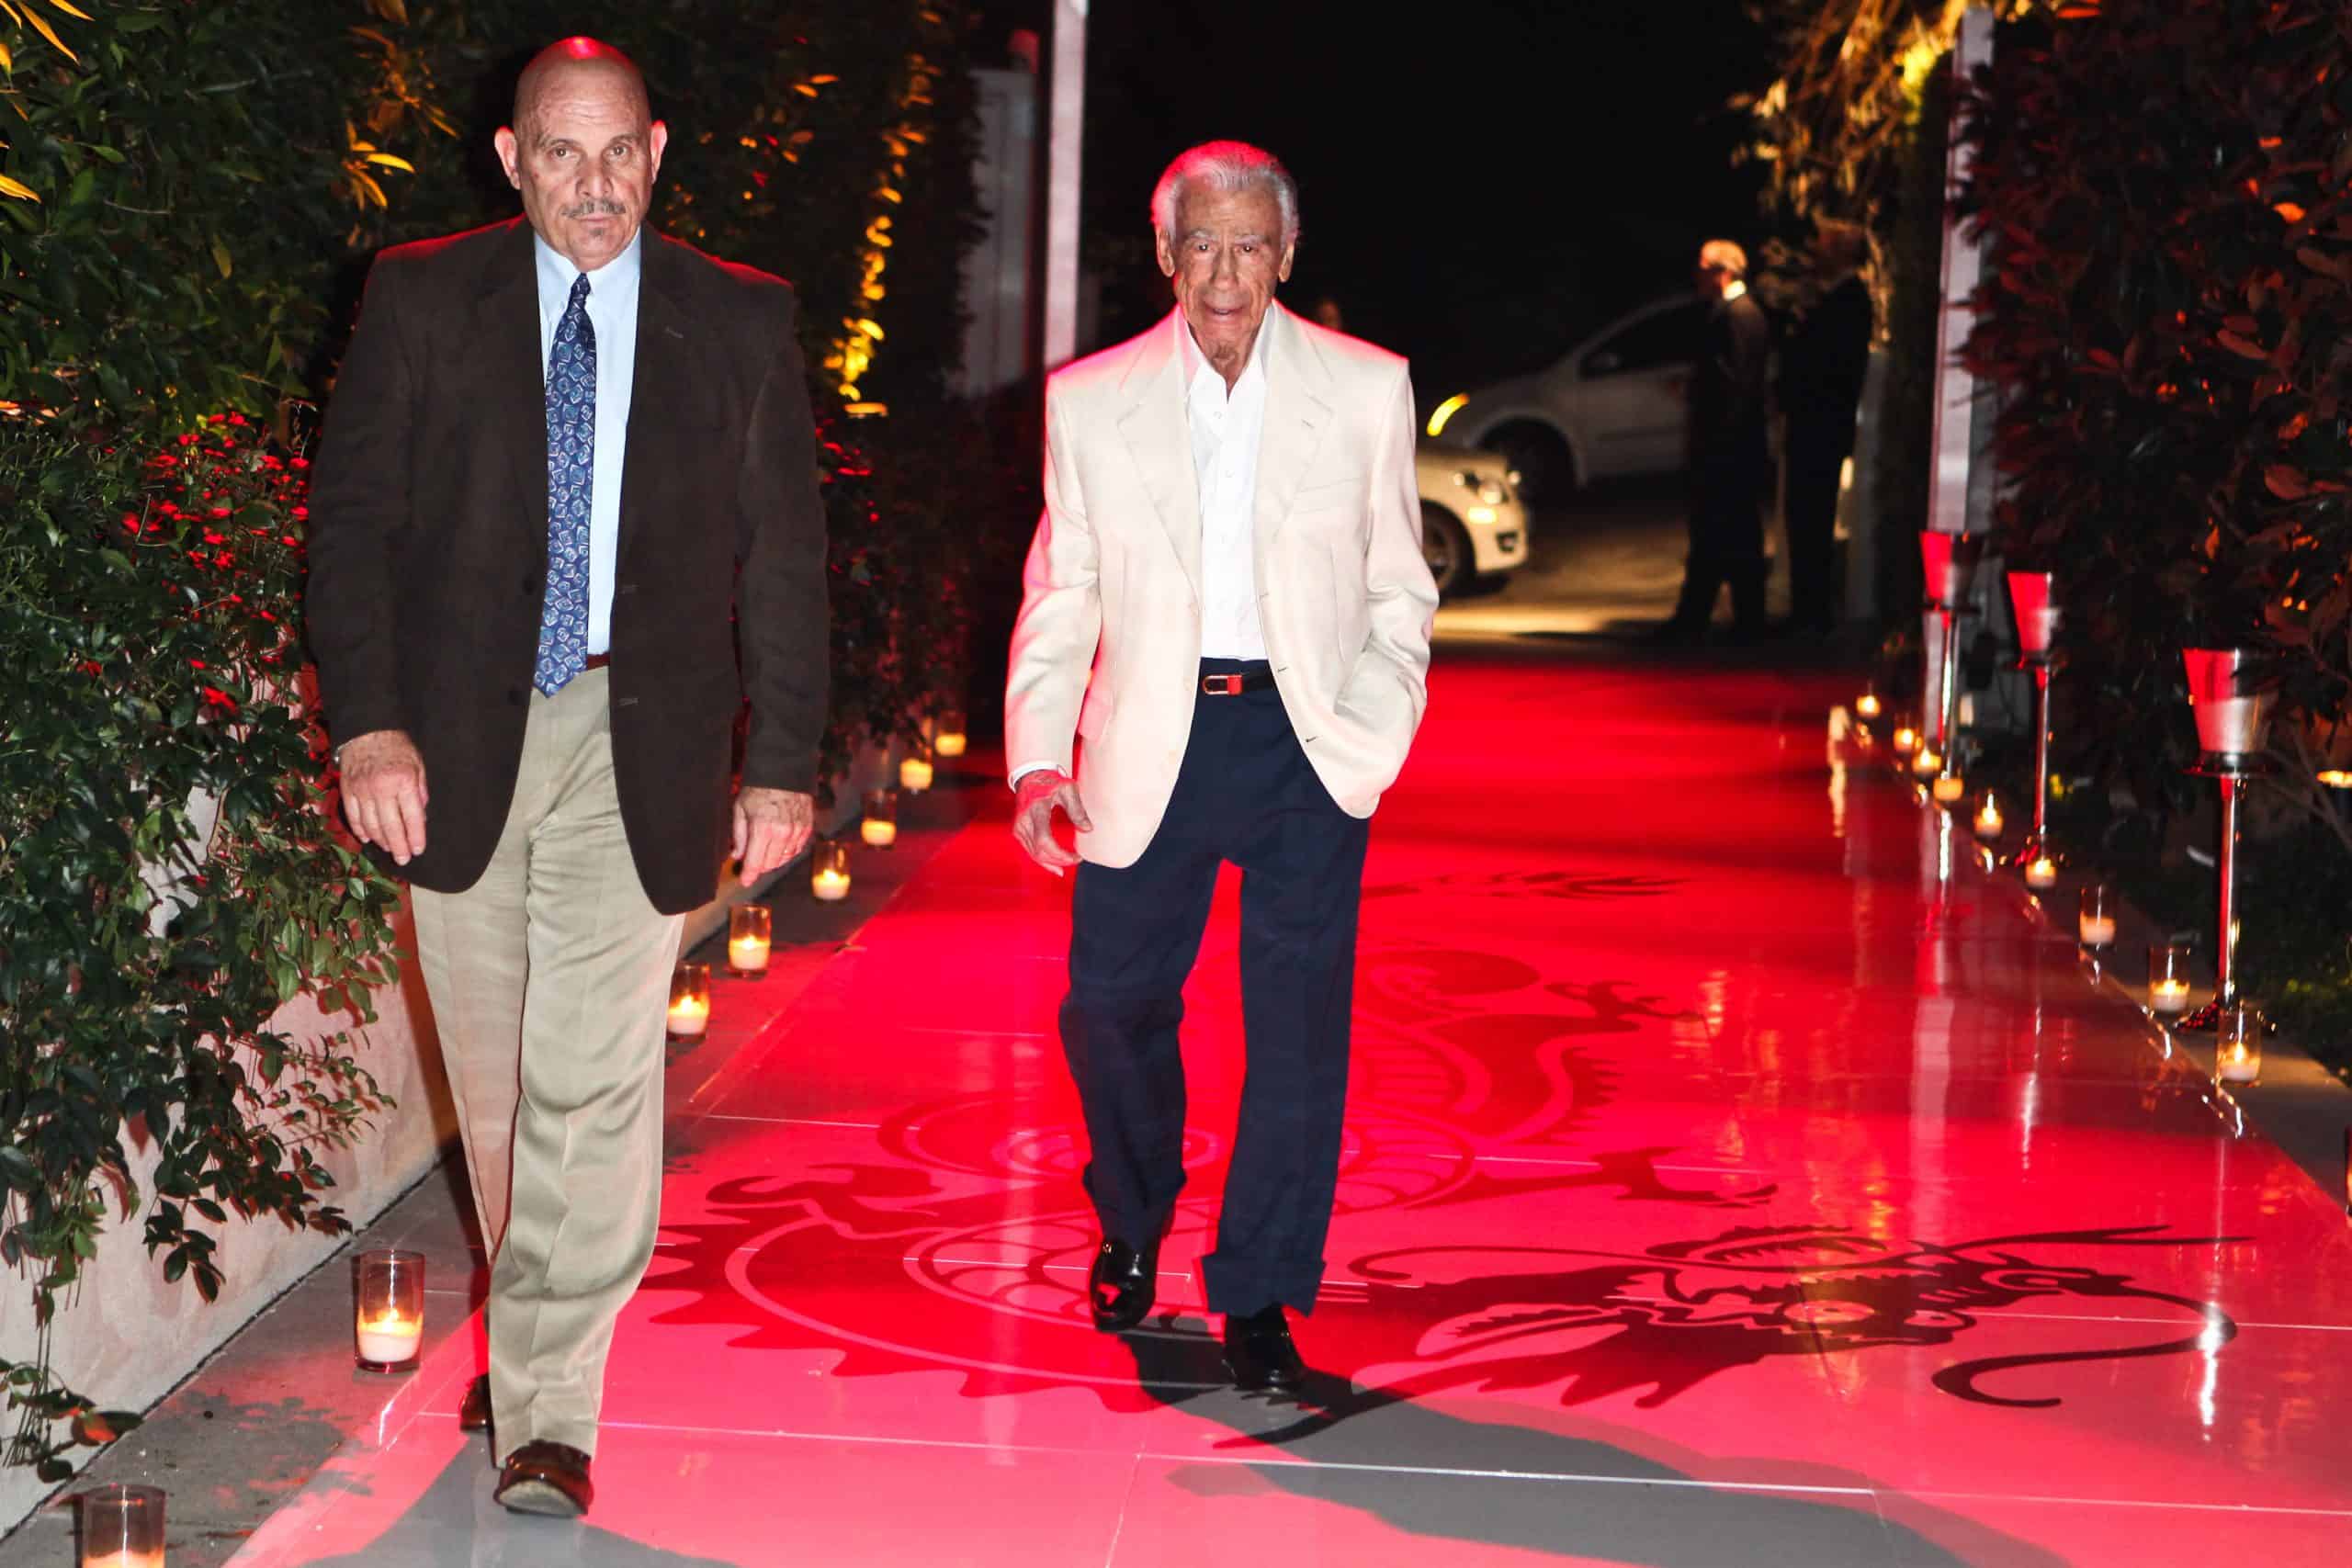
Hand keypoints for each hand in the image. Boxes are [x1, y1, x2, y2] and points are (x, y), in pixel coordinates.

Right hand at [338, 730, 429, 864]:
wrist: (367, 730)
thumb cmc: (398, 747)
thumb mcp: (418, 765)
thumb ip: (420, 791)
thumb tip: (421, 817)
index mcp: (404, 781)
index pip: (412, 817)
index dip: (416, 836)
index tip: (418, 850)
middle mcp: (382, 788)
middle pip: (391, 826)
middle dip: (399, 846)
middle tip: (404, 859)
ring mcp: (362, 790)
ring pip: (371, 825)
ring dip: (381, 841)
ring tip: (390, 850)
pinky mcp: (347, 790)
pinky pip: (353, 816)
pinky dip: (360, 830)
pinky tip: (368, 839)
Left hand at [733, 787, 814, 886]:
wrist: (784, 772)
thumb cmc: (759, 789)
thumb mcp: (740, 809)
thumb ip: (739, 836)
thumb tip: (737, 856)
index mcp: (763, 829)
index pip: (755, 863)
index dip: (748, 875)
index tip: (744, 881)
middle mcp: (782, 834)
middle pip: (770, 864)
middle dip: (758, 866)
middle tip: (750, 861)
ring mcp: (797, 832)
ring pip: (784, 859)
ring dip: (773, 860)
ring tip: (764, 852)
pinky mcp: (807, 829)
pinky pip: (796, 850)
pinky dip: (786, 852)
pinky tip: (778, 845)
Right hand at [1011, 768, 1090, 875]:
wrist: (1030, 778)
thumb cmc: (1051, 782)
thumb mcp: (1068, 789)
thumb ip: (1077, 809)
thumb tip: (1087, 829)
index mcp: (1036, 809)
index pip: (1044, 840)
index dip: (1060, 854)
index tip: (1076, 857)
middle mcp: (1024, 821)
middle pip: (1039, 852)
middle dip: (1059, 861)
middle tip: (1076, 860)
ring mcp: (1019, 828)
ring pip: (1034, 855)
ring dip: (1052, 863)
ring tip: (1069, 864)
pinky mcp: (1018, 832)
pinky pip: (1030, 851)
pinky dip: (1043, 860)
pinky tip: (1056, 867)